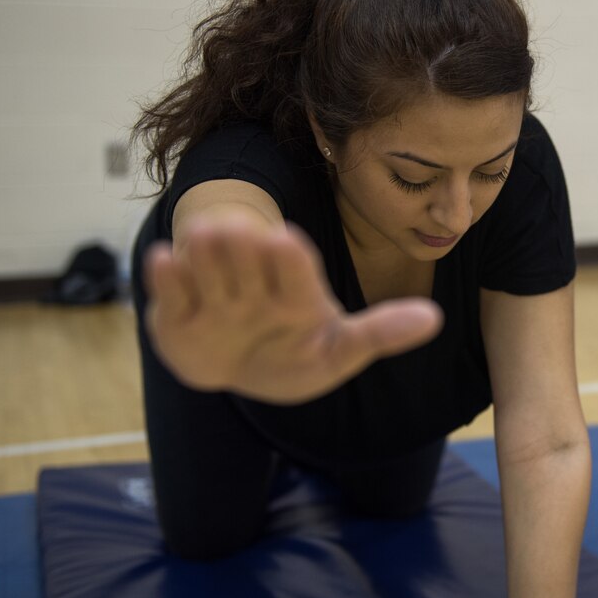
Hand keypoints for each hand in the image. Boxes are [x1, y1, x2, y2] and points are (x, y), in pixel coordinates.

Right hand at [143, 216, 441, 403]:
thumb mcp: (341, 350)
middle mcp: (255, 284)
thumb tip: (433, 321)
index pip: (295, 270)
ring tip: (201, 237)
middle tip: (236, 230)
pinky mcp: (177, 310)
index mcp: (298, 291)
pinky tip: (163, 260)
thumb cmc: (297, 354)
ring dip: (204, 254)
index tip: (286, 240)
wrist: (243, 368)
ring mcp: (214, 295)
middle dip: (242, 247)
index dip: (289, 260)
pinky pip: (170, 290)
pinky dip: (165, 278)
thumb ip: (381, 333)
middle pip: (247, 259)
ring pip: (207, 266)